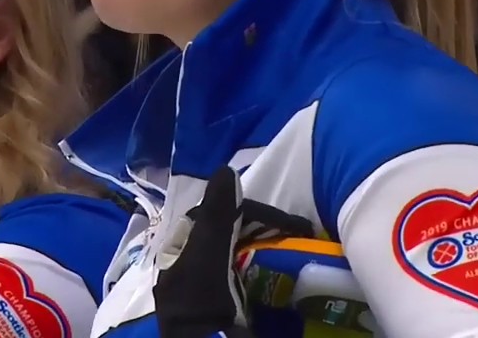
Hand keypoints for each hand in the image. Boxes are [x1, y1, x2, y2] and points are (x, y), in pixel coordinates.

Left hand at [153, 166, 316, 337]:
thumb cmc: (203, 299)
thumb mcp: (208, 251)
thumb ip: (216, 213)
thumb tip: (226, 170)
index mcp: (180, 251)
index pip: (217, 216)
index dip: (251, 212)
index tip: (285, 222)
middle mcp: (190, 267)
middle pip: (231, 236)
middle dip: (263, 231)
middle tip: (297, 235)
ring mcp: (208, 289)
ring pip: (241, 257)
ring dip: (268, 251)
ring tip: (296, 251)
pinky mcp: (224, 308)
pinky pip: (249, 281)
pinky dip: (268, 273)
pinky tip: (285, 276)